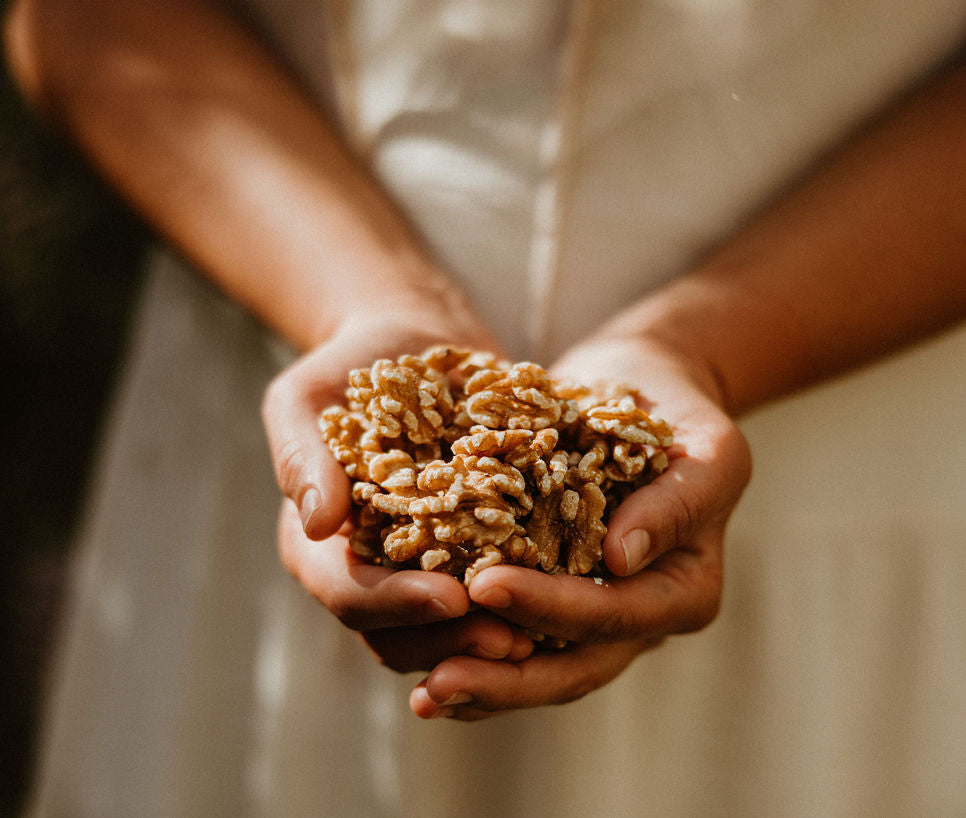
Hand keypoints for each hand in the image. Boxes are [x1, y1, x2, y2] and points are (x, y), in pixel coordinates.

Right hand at [263, 308, 533, 668]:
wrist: (414, 342)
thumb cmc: (349, 366)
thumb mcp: (306, 398)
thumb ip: (303, 457)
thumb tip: (319, 525)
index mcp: (322, 546)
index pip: (351, 593)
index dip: (398, 605)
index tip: (453, 598)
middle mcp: (370, 568)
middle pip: (401, 632)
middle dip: (453, 641)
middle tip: (514, 640)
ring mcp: (421, 566)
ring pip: (447, 630)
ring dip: (490, 637)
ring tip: (544, 633)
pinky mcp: (471, 549)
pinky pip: (493, 591)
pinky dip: (522, 602)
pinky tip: (565, 597)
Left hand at [409, 334, 751, 718]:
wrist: (642, 393)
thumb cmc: (682, 416)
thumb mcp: (709, 448)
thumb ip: (678, 503)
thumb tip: (620, 560)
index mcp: (684, 591)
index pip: (617, 613)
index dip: (553, 608)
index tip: (488, 586)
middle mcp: (639, 617)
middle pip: (574, 665)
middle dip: (506, 678)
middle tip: (441, 682)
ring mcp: (593, 615)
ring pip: (539, 666)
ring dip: (482, 683)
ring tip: (424, 695)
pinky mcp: (552, 595)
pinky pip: (513, 636)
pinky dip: (469, 648)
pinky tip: (421, 658)